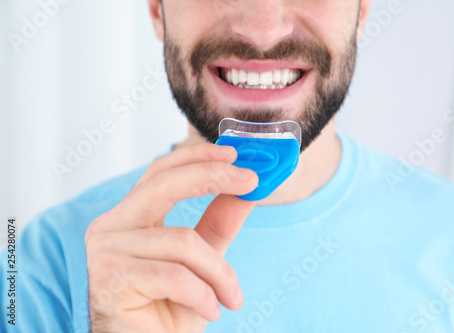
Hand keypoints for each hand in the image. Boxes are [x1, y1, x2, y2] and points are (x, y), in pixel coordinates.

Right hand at [84, 143, 257, 332]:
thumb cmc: (171, 307)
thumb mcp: (204, 259)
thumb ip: (219, 221)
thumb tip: (247, 188)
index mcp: (129, 217)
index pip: (161, 172)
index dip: (198, 157)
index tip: (235, 154)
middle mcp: (110, 227)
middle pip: (163, 184)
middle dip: (212, 177)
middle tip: (252, 181)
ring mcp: (105, 251)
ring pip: (183, 241)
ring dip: (219, 273)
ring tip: (231, 297)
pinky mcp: (110, 278)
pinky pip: (176, 275)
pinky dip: (203, 295)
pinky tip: (210, 310)